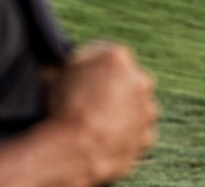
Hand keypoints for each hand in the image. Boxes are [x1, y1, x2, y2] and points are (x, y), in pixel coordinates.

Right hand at [43, 42, 157, 184]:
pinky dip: (125, 136)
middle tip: (89, 104)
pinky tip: (105, 140)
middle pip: (125, 79)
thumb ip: (66, 65)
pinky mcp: (147, 134)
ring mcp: (147, 108)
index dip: (90, 69)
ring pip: (135, 105)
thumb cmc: (60, 112)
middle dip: (111, 88)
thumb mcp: (53, 75)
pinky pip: (137, 132)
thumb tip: (59, 65)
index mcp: (118, 57)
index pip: (105, 56)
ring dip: (122, 111)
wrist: (70, 152)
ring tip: (96, 125)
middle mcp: (140, 79)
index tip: (81, 81)